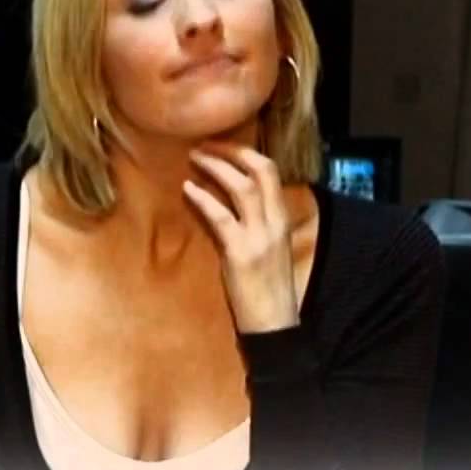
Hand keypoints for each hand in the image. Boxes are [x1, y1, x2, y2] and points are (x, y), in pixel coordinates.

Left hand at [182, 142, 299, 333]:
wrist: (275, 326)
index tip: (223, 146)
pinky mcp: (241, 254)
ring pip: (241, 187)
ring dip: (216, 167)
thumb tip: (227, 201)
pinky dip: (203, 199)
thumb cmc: (268, 289)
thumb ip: (255, 224)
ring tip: (194, 157)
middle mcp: (275, 223)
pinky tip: (188, 190)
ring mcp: (259, 237)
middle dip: (233, 151)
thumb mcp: (268, 249)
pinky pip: (221, 217)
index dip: (246, 153)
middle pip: (260, 170)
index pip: (271, 172)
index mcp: (283, 220)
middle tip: (206, 143)